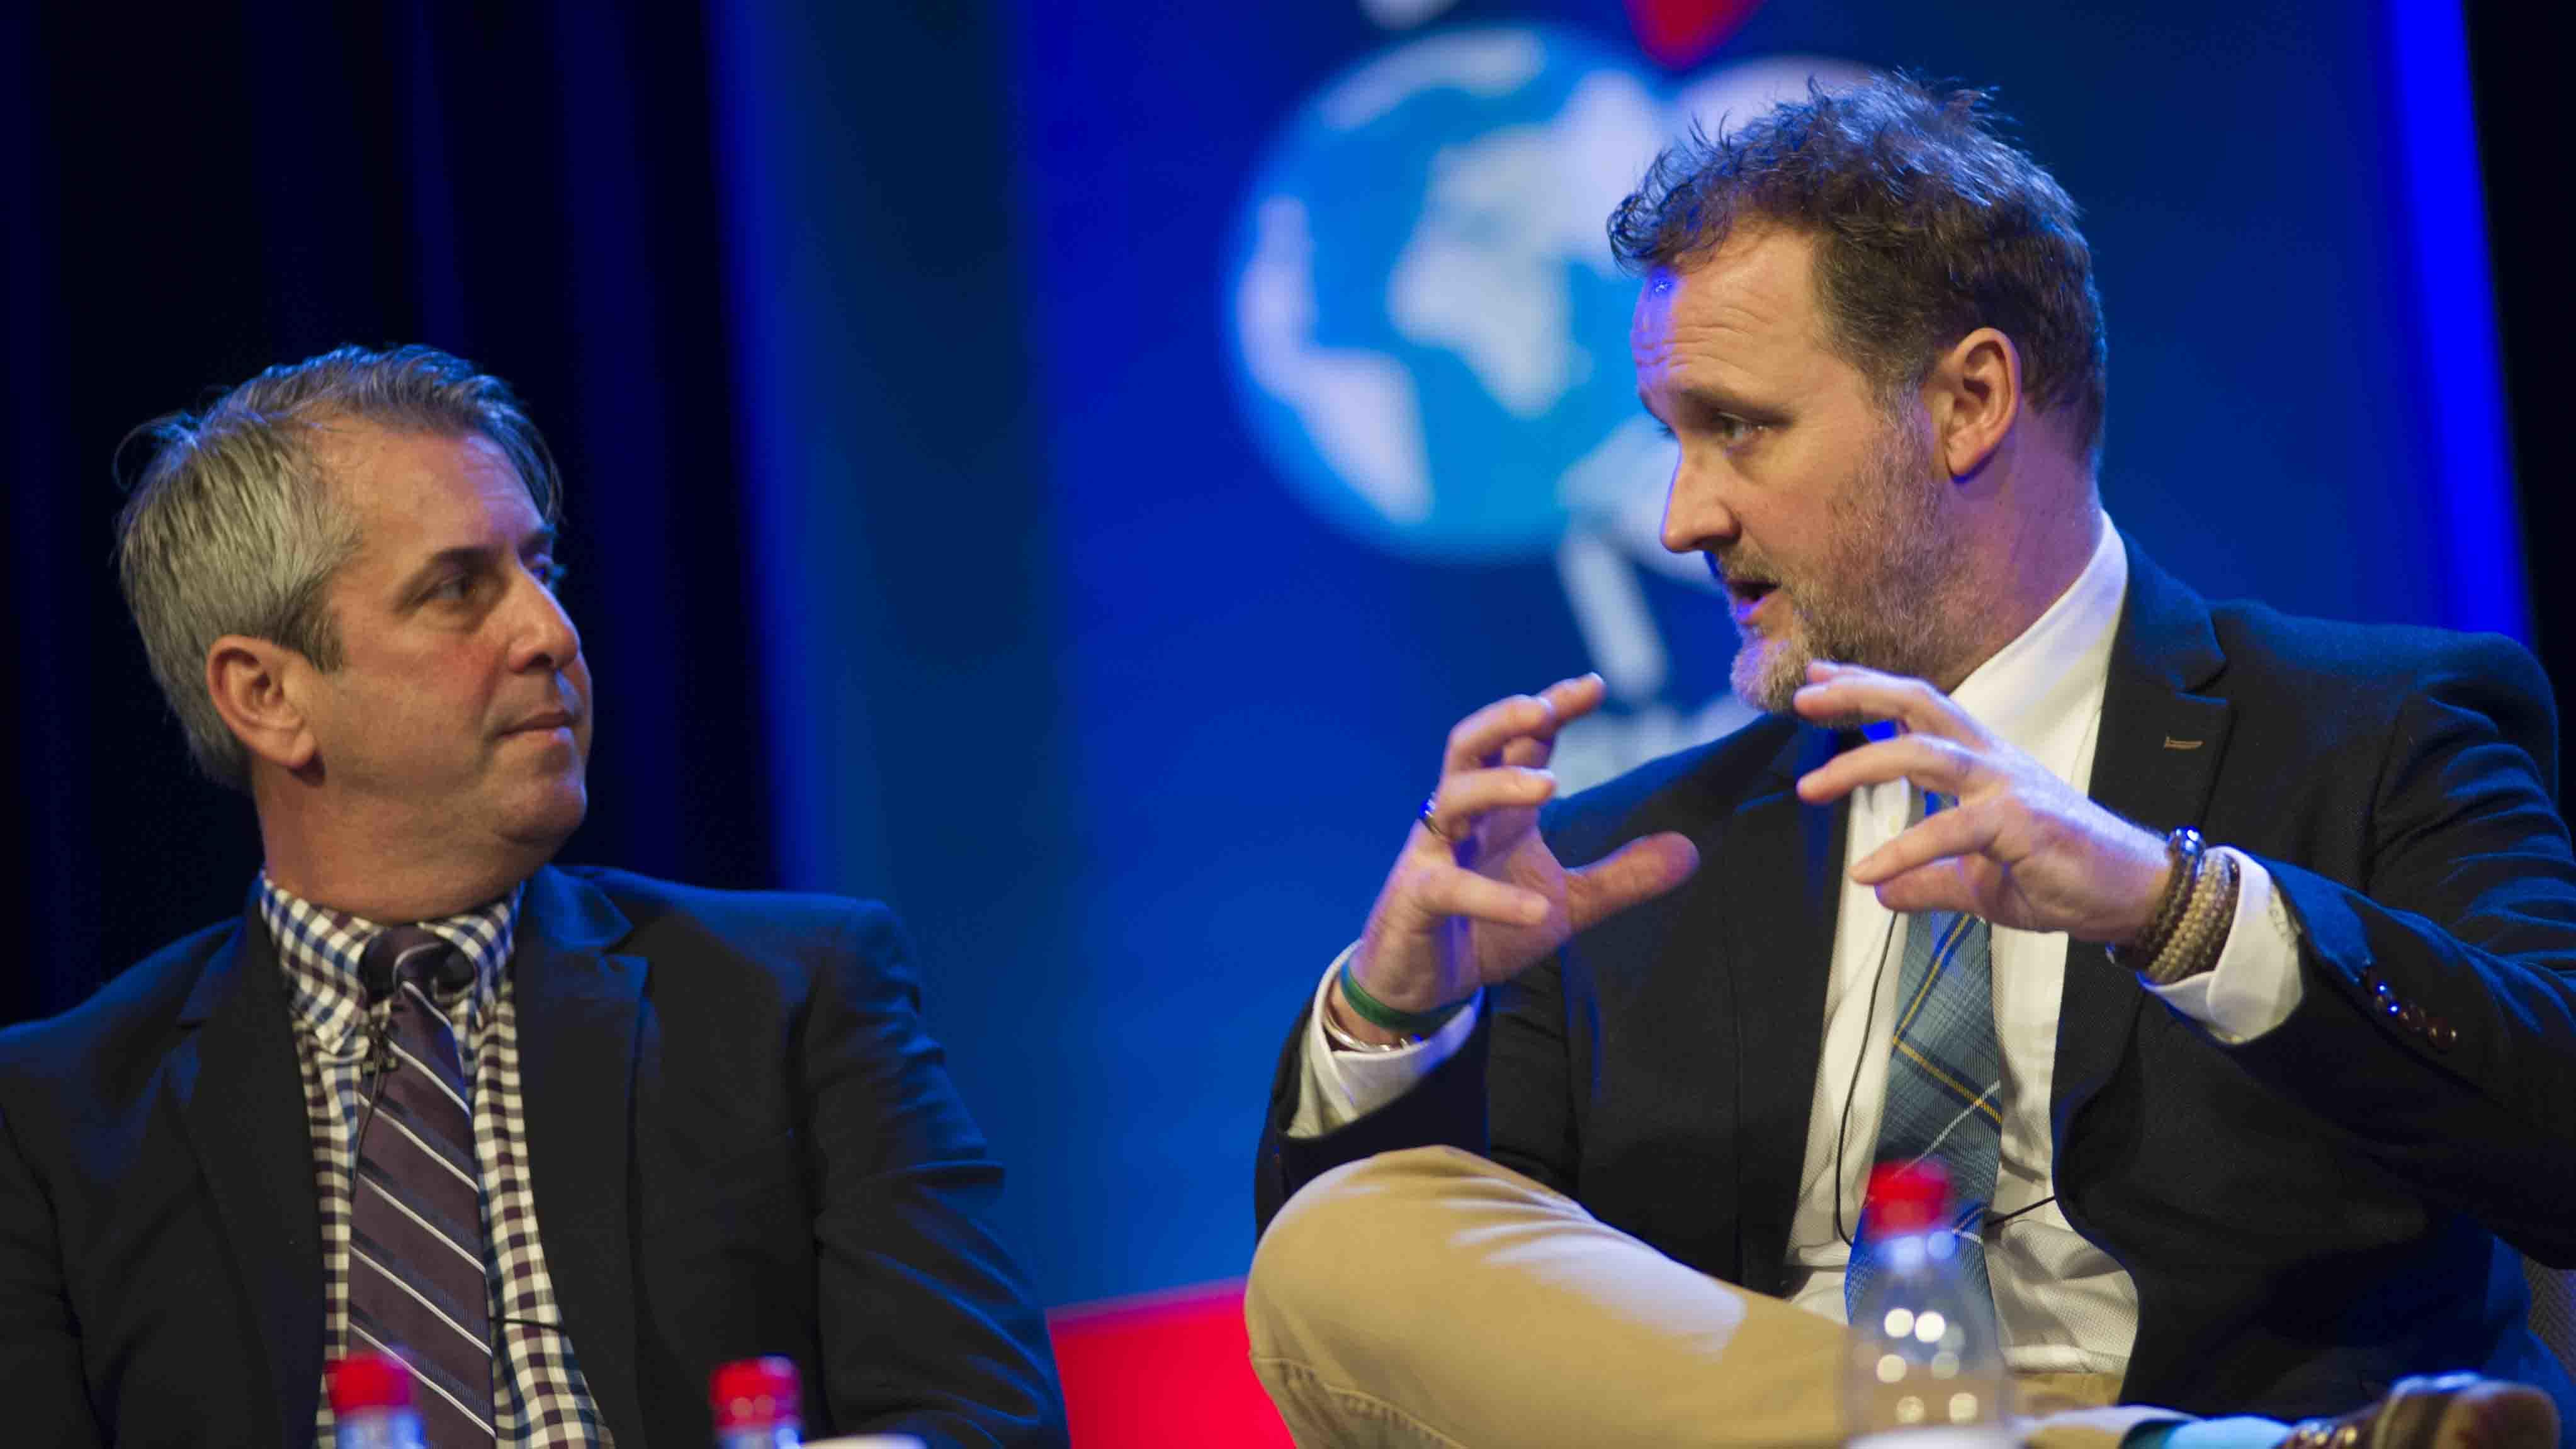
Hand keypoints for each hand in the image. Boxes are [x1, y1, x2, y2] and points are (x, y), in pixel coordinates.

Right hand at [1339, 674, 1700, 1041]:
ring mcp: (1432, 856)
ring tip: (1549, 785)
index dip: (1553, 709)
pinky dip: (1493, 897)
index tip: (1594, 685)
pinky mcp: (1415, 901)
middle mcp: (1462, 819)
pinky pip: (1449, 888)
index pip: (1523, 745)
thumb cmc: (1486, 928)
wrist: (1420, 983)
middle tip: (1545, 707)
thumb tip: (1690, 849)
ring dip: (1497, 786)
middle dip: (1505, 719)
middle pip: (1470, 746)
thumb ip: (1621, 876)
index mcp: (1499, 811)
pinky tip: (1534, 910)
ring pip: (1451, 799)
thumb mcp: (1566, 904)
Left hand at [1789, 660, 2169, 941]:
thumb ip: (1929, 879)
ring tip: (1808, 786)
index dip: (1867, 689)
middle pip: (1918, 704)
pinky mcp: (2023, 822)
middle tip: (1801, 698)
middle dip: (1858, 694)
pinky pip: (1952, 828)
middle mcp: (1991, 760)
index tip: (1817, 680)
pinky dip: (1904, 849)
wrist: (2130, 896)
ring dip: (1861, 763)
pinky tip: (1866, 871)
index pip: (1916, 708)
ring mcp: (2008, 786)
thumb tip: (1880, 892)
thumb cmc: (2061, 876)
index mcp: (1980, 761)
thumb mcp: (1978, 882)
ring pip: (1925, 752)